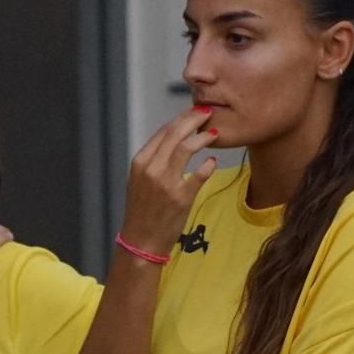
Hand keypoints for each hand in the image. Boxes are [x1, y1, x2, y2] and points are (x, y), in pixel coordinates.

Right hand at [120, 106, 220, 253]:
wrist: (141, 241)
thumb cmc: (142, 211)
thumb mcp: (139, 180)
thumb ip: (154, 160)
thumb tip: (174, 140)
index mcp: (140, 162)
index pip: (163, 131)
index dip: (181, 119)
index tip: (194, 112)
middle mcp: (151, 169)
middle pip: (176, 133)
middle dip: (194, 118)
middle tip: (208, 113)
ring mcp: (166, 183)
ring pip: (187, 147)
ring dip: (203, 137)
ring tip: (214, 133)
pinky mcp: (181, 198)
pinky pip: (200, 174)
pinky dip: (208, 165)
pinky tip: (211, 161)